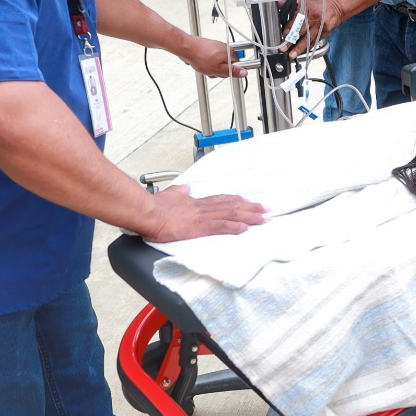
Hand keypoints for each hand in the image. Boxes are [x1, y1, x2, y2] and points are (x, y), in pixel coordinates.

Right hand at [141, 185, 267, 242]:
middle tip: (266, 210)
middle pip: (232, 206)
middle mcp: (203, 208)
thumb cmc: (155, 206)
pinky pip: (221, 226)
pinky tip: (246, 228)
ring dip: (250, 216)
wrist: (148, 212)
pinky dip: (235, 226)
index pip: (222, 200)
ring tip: (264, 218)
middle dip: (251, 208)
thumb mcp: (170, 195)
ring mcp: (203, 217)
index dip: (237, 201)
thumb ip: (179, 192)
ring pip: (231, 214)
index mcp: (196, 203)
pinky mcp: (199, 227)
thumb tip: (185, 188)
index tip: (249, 202)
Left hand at [177, 35, 245, 78]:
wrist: (186, 48)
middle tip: (212, 70)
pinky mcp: (210, 48)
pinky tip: (203, 63)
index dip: (229, 72)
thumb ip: (232, 71)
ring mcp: (217, 47)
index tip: (222, 73)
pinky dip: (208, 63)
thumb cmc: (200, 56)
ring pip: (219, 63)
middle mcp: (225, 48)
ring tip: (205, 66)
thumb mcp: (218, 69)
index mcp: (230, 52)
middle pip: (227, 65)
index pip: (237, 66)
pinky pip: (212, 59)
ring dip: (212, 67)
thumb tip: (244, 72)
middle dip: (219, 70)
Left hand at [281, 0, 339, 56]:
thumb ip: (290, 3)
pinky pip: (314, 42)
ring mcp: (320, 27)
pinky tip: (301, 53)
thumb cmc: (318, 7)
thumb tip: (278, 4)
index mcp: (308, 9)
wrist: (335, 9)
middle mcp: (314, 18)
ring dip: (299, 48)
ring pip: (308, 39)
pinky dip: (307, 48)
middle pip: (301, 31)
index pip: (297, 19)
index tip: (285, 34)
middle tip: (284, 48)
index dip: (290, 27)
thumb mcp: (304, 2)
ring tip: (292, 55)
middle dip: (291, 41)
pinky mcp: (324, 34)